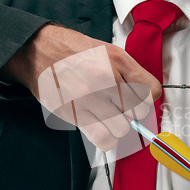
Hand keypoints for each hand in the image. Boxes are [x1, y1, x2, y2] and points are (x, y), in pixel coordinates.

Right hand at [1, 24, 161, 150]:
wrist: (38, 50)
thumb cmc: (72, 51)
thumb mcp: (107, 51)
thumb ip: (129, 72)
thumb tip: (146, 96)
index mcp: (117, 61)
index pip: (152, 91)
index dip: (147, 98)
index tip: (140, 99)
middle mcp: (105, 79)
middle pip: (139, 112)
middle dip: (132, 112)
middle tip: (121, 107)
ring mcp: (89, 97)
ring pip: (122, 128)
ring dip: (118, 126)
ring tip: (108, 116)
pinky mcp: (74, 113)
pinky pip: (103, 138)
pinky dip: (106, 139)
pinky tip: (101, 128)